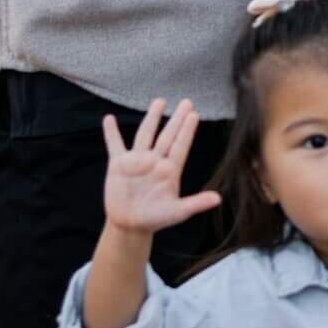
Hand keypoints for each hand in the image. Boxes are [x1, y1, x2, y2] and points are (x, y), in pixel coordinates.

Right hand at [100, 100, 221, 237]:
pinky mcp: (119, 165)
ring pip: (145, 134)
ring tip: (159, 101)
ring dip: (152, 117)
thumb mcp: (177, 212)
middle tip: (187, 101)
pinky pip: (114, 144)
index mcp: (169, 170)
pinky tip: (108, 118)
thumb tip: (218, 199)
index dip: (187, 130)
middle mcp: (155, 161)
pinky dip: (111, 132)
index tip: (194, 114)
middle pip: (167, 135)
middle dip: (176, 118)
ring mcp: (137, 161)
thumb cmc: (155, 219)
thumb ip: (196, 203)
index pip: (180, 145)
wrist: (130, 226)